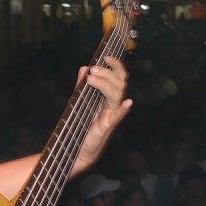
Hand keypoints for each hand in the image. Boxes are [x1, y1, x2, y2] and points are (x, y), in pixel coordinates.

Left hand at [70, 56, 132, 176]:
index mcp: (108, 97)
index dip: (116, 66)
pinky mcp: (107, 126)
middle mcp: (113, 105)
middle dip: (108, 73)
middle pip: (120, 84)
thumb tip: (85, 67)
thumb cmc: (81, 125)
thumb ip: (82, 85)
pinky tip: (128, 102)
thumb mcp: (80, 101)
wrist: (77, 148)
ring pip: (118, 96)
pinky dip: (124, 109)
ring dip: (106, 84)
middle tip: (93, 70)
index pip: (118, 77)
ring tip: (91, 79)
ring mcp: (111, 115)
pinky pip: (118, 117)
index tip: (106, 57)